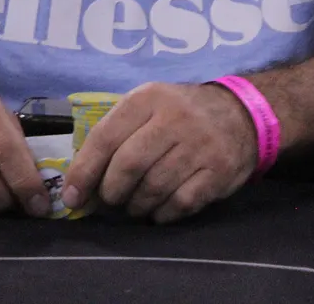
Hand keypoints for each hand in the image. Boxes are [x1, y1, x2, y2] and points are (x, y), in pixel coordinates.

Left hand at [62, 81, 255, 223]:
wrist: (241, 114)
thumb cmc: (181, 114)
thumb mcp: (148, 106)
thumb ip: (116, 135)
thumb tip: (78, 182)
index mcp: (148, 99)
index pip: (106, 137)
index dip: (84, 171)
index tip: (72, 197)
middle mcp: (174, 118)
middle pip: (128, 165)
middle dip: (111, 192)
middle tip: (110, 200)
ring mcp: (199, 145)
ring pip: (153, 188)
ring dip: (136, 206)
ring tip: (135, 205)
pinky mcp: (219, 171)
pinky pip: (180, 203)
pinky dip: (162, 214)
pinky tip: (159, 210)